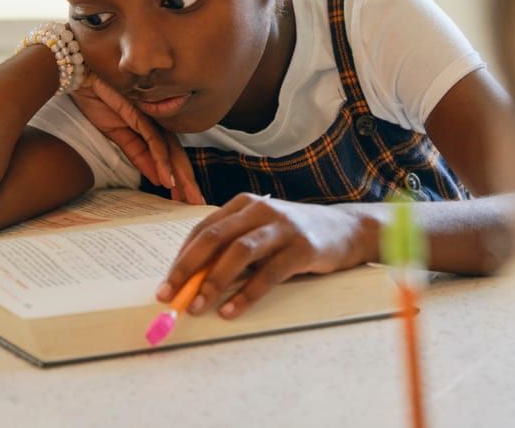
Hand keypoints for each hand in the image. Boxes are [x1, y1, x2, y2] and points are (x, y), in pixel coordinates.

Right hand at [70, 73, 203, 203]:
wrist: (82, 74)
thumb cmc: (98, 99)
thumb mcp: (116, 134)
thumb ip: (137, 153)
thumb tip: (156, 177)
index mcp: (152, 126)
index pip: (170, 155)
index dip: (179, 176)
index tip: (185, 199)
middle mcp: (155, 120)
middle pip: (176, 154)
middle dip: (187, 180)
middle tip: (196, 203)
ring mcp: (149, 115)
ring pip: (169, 150)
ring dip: (178, 175)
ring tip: (185, 196)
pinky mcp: (138, 112)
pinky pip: (152, 139)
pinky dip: (159, 159)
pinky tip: (165, 178)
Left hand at [156, 194, 372, 318]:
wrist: (347, 229)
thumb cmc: (295, 235)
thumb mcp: (262, 233)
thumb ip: (233, 250)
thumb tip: (194, 283)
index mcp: (245, 205)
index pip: (204, 230)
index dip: (182, 258)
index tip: (166, 284)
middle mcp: (261, 211)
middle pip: (215, 237)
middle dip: (188, 268)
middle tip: (170, 295)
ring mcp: (283, 228)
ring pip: (239, 252)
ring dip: (214, 281)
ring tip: (198, 306)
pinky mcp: (302, 248)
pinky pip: (268, 273)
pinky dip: (247, 294)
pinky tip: (232, 310)